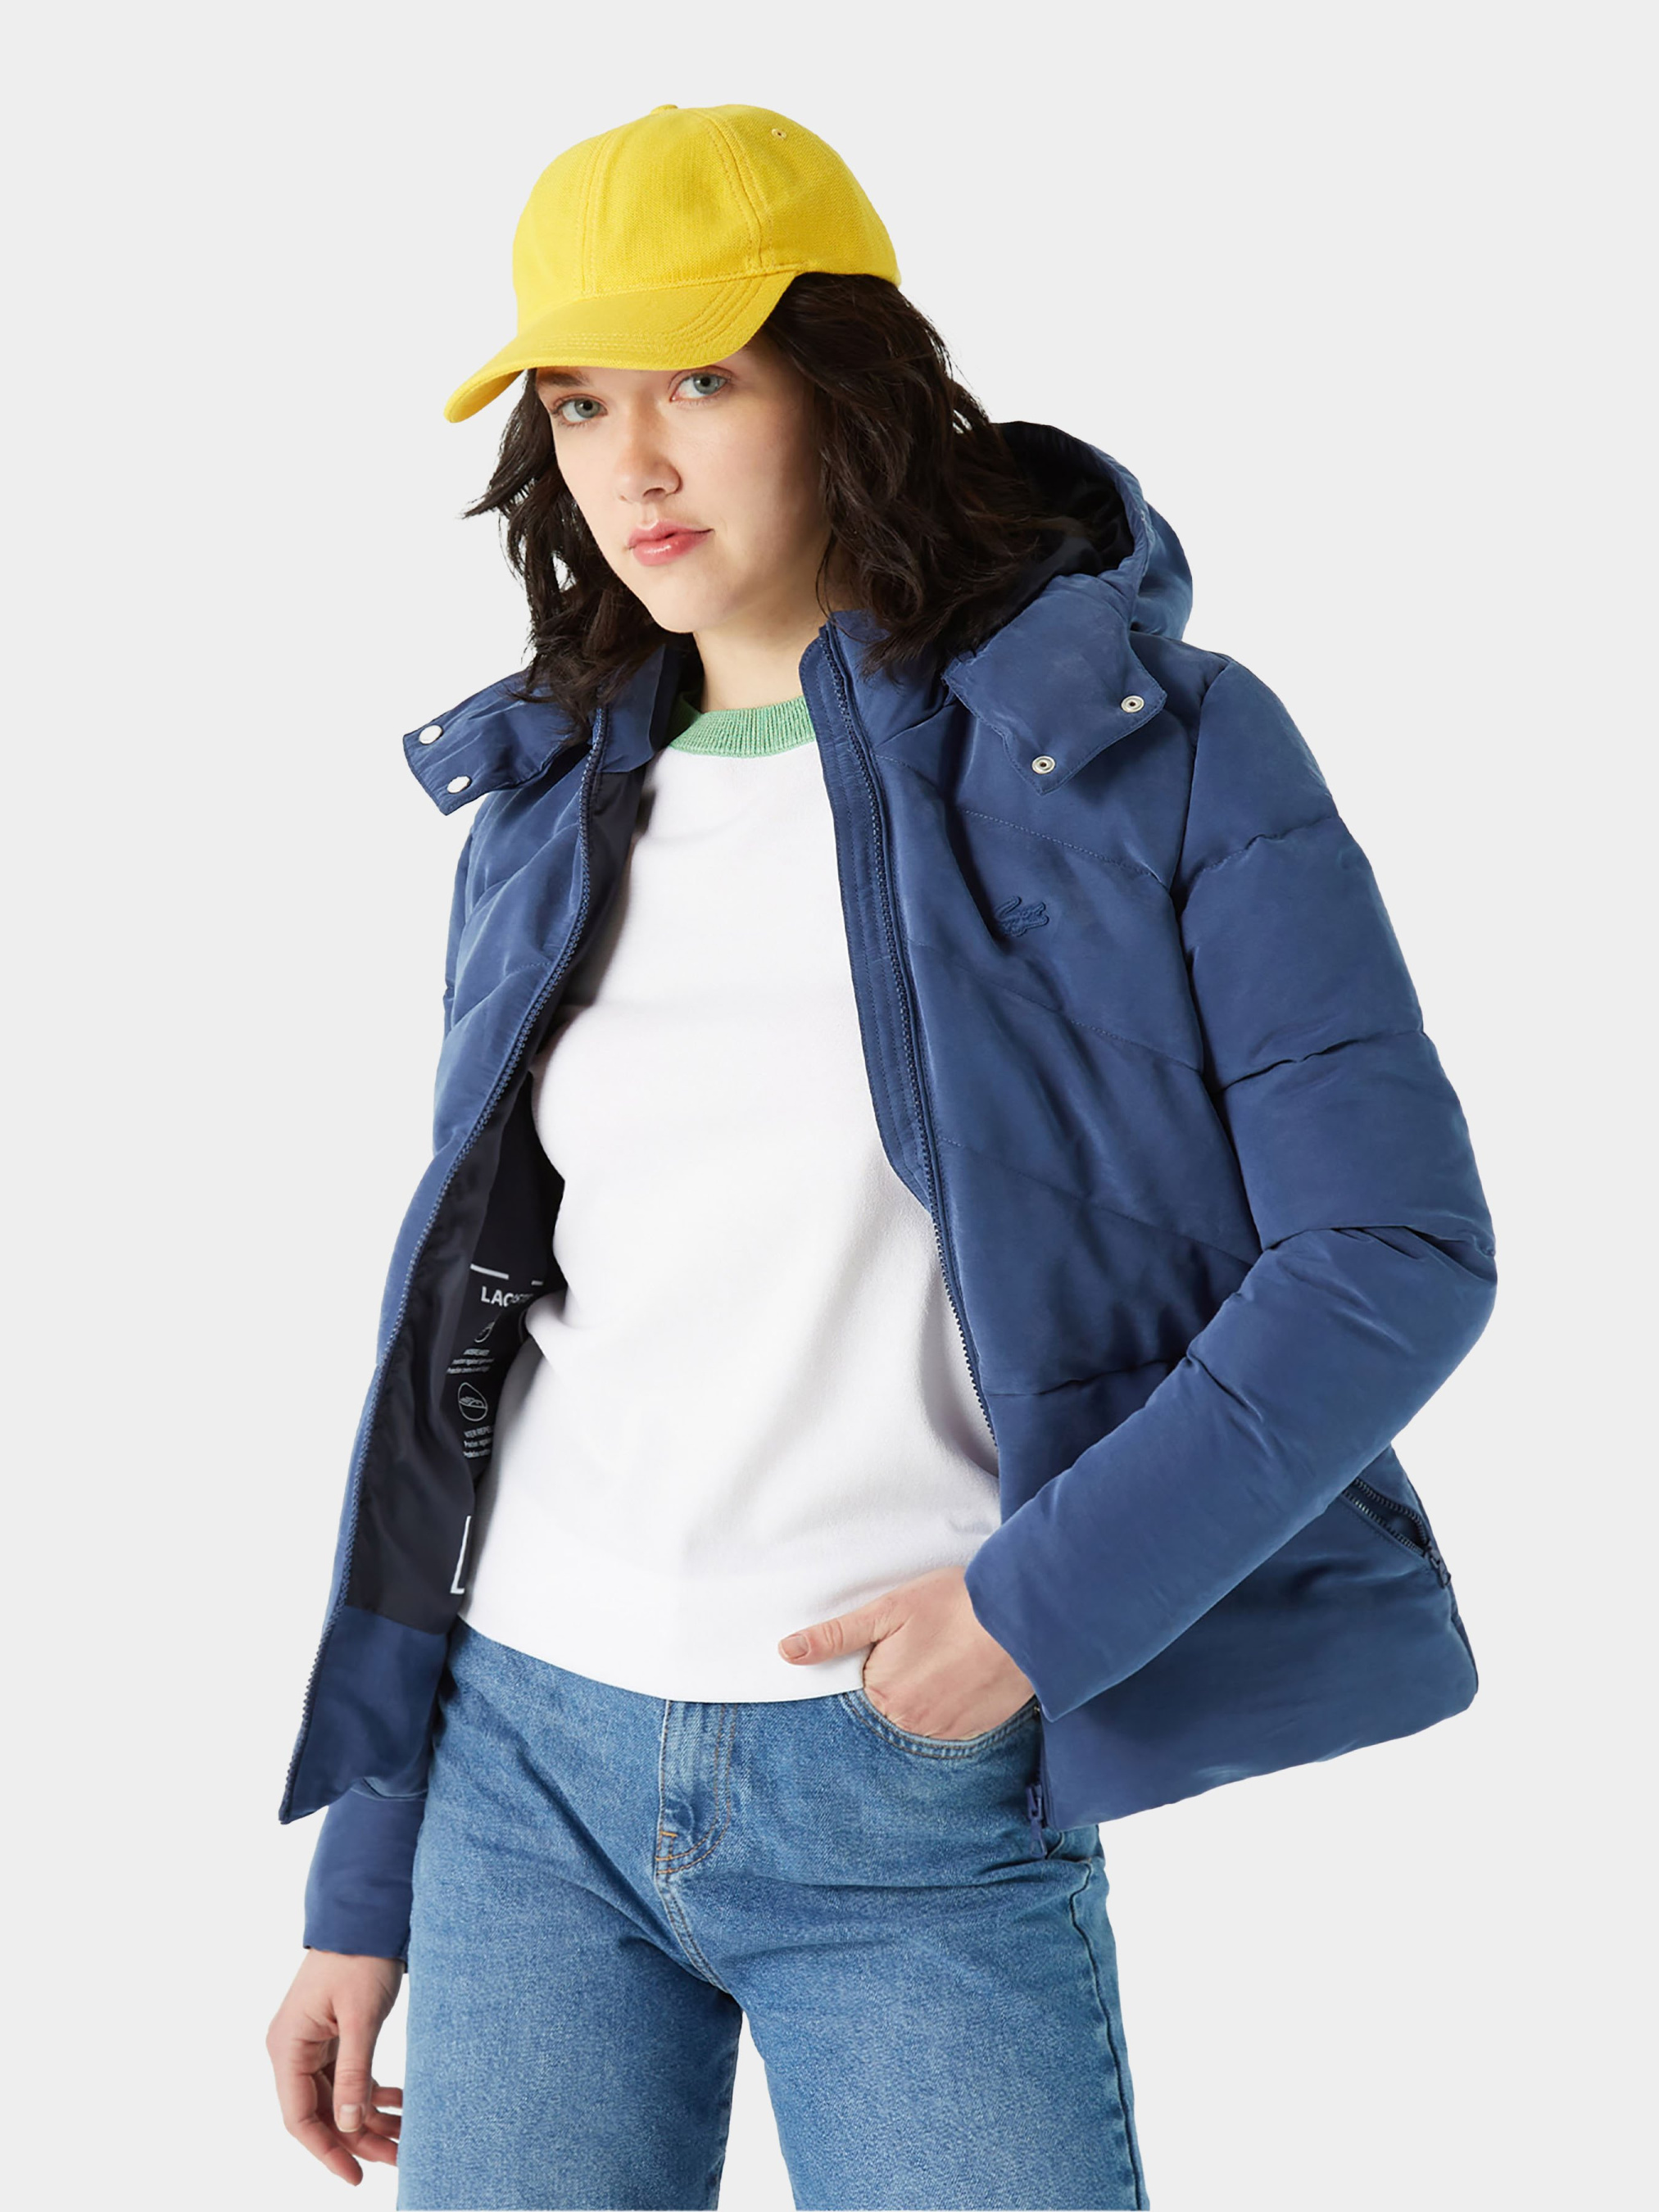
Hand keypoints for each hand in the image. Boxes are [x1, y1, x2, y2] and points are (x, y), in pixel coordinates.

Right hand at [267, 1948, 404, 2183]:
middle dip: (358, 2139)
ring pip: (338, 2098)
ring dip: (370, 2120)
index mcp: (288, 2046)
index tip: (355, 2176)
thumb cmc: (359, 1958)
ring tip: (407, 2138)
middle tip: (399, 2158)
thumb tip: (350, 2126)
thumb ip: (353, 2072)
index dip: (326, 2151)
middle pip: (322, 2112)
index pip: (299, 2117)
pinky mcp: (333, 2035)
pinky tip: (401, 2104)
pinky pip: (348, 2077)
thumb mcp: (360, 2018)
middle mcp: (293, 2049)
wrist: (366, 1912)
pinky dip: (372, 2093)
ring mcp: (312, 2043)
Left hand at [778, 1563, 1034, 1738]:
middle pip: (884, 1712)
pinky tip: (956, 1678)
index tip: (878, 1657)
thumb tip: (787, 1653)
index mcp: (883, 1696)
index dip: (861, 1675)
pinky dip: (946, 1706)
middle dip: (892, 1686)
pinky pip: (946, 1725)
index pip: (852, 1698)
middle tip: (916, 1654)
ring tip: (938, 1662)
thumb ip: (836, 1635)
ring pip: (915, 1720)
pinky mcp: (974, 1732)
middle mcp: (911, 1725)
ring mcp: (945, 1733)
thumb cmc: (955, 1605)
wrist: (1025, 1618)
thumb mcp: (888, 1610)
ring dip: (919, 1698)